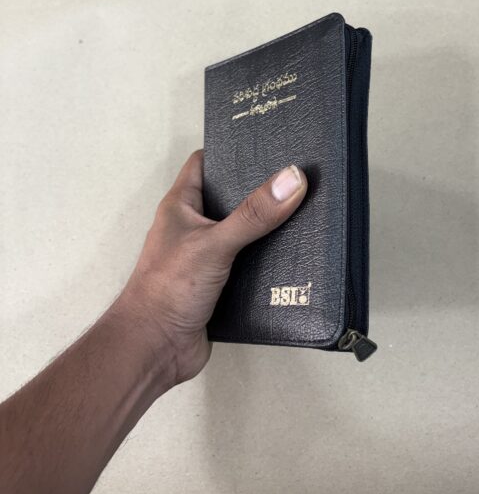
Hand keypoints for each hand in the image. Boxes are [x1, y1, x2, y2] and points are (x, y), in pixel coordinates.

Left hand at [117, 151, 306, 384]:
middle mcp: (194, 227)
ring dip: (269, 229)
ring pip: (244, 234)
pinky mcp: (221, 286)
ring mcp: (207, 258)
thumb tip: (293, 178)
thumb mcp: (214, 243)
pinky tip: (297, 257)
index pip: (206, 164)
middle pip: (232, 198)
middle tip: (300, 177)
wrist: (154, 350)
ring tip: (308, 211)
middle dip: (261, 190)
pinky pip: (251, 265)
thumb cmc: (168, 288)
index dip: (233, 150)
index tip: (270, 144)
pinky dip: (270, 262)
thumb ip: (253, 214)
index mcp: (181, 206)